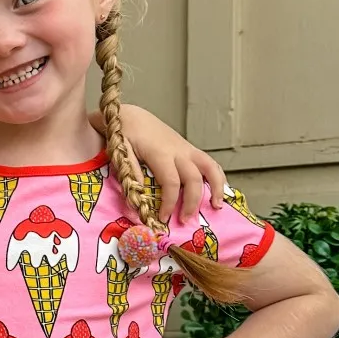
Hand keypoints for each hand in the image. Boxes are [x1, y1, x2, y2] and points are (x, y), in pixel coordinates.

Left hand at [118, 105, 226, 222]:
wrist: (132, 117)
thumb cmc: (124, 135)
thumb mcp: (121, 152)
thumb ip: (131, 172)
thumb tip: (138, 195)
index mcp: (161, 153)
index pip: (171, 182)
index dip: (168, 203)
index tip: (162, 219)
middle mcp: (179, 151)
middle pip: (194, 178)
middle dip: (191, 202)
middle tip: (184, 220)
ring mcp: (186, 149)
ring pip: (210, 167)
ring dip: (216, 187)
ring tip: (216, 206)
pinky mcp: (189, 149)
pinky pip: (210, 163)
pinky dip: (217, 177)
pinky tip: (217, 191)